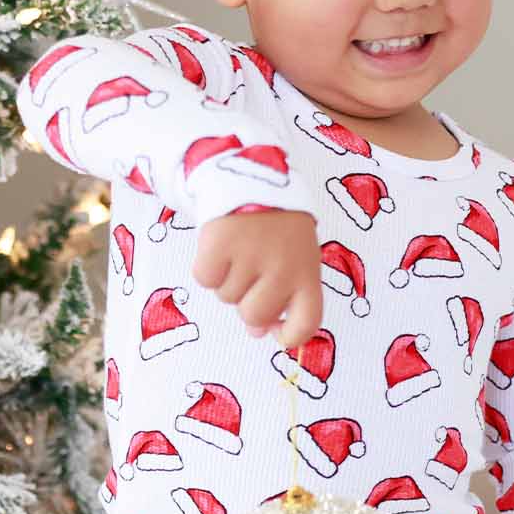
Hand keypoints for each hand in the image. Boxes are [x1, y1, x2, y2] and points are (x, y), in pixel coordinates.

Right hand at [192, 208, 323, 348]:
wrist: (255, 177)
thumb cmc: (278, 228)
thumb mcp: (294, 258)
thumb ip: (283, 296)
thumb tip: (257, 331)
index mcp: (308, 273)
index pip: (306, 324)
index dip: (290, 336)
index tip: (276, 331)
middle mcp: (283, 268)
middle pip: (255, 315)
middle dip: (247, 301)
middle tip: (251, 271)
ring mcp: (251, 256)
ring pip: (226, 297)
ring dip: (227, 280)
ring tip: (239, 250)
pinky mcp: (219, 244)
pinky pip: (205, 279)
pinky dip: (208, 267)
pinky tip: (221, 246)